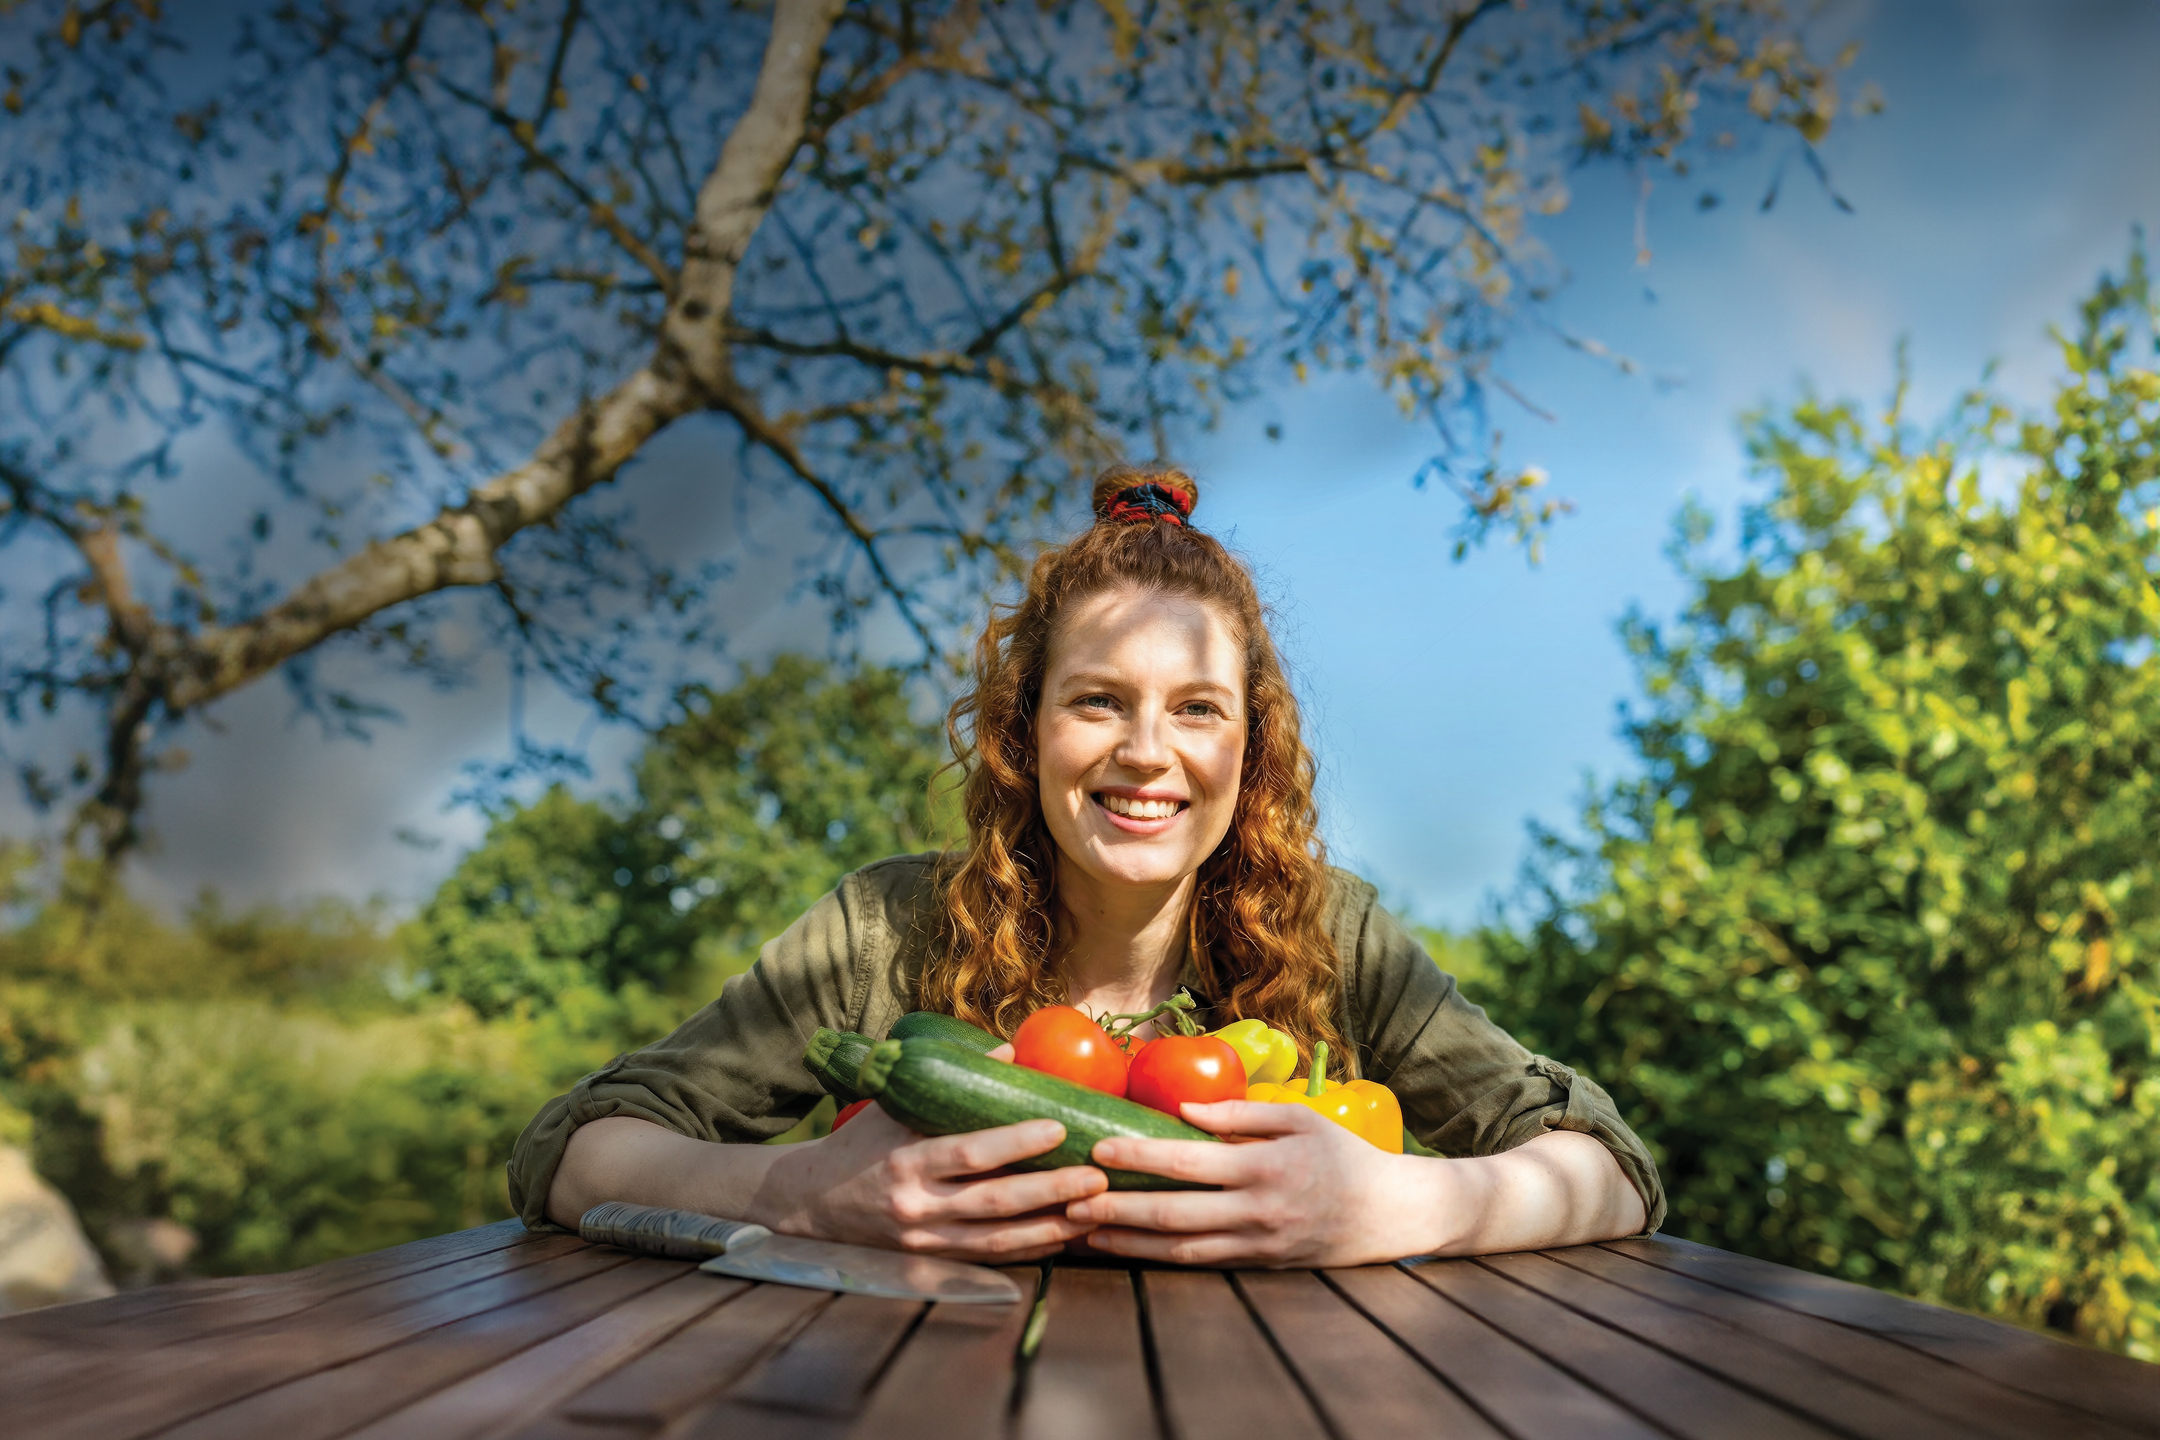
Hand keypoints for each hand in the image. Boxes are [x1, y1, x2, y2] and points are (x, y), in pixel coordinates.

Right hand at [754, 1091, 1108, 1262]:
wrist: (813, 1203)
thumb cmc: (862, 1145)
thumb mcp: (895, 1106)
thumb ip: (952, 1080)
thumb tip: (1011, 1050)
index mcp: (906, 1162)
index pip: (970, 1153)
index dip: (1016, 1143)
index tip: (1058, 1128)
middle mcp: (917, 1207)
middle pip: (994, 1202)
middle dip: (1050, 1191)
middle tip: (1096, 1177)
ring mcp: (926, 1242)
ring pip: (1000, 1240)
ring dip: (1051, 1227)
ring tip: (1094, 1211)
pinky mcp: (934, 1262)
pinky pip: (991, 1258)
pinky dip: (1031, 1248)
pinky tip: (1064, 1235)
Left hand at [1064, 1099, 1441, 1266]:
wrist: (1390, 1215)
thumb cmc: (1342, 1155)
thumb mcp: (1300, 1119)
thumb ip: (1241, 1112)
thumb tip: (1182, 1109)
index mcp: (1265, 1167)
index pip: (1188, 1163)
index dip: (1139, 1158)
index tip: (1098, 1149)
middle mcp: (1257, 1211)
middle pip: (1173, 1213)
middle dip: (1116, 1207)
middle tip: (1069, 1199)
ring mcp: (1256, 1245)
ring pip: (1178, 1248)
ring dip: (1126, 1242)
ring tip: (1081, 1232)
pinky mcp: (1256, 1266)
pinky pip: (1197, 1265)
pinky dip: (1155, 1259)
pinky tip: (1124, 1249)